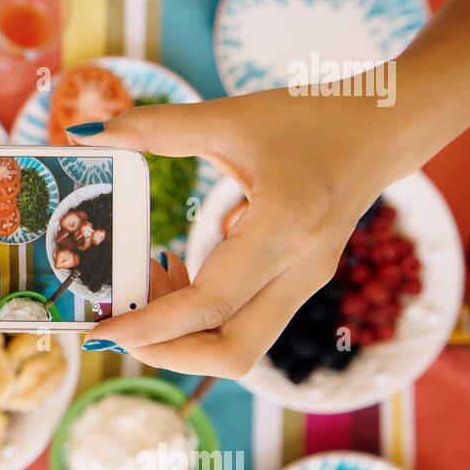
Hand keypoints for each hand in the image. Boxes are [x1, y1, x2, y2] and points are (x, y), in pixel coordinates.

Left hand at [70, 88, 414, 377]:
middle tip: (113, 328)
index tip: (100, 332)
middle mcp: (301, 268)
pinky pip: (244, 322)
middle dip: (165, 354)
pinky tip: (171, 272)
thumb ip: (155, 126)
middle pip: (230, 352)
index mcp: (285, 226)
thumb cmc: (312, 118)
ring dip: (182, 333)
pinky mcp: (299, 285)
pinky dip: (200, 316)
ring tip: (142, 283)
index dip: (151, 327)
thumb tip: (84, 133)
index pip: (210, 303)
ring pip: (238, 345)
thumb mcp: (231, 116)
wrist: (385, 129)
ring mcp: (305, 283)